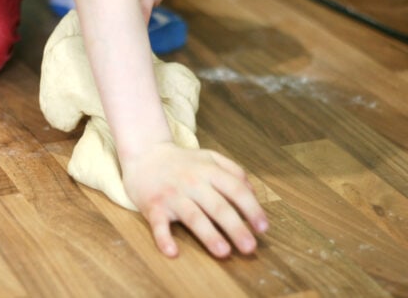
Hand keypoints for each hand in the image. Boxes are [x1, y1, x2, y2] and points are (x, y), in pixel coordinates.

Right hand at [121, 142, 268, 257]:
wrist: (144, 154)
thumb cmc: (181, 161)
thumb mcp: (209, 157)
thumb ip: (233, 170)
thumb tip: (253, 192)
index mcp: (208, 170)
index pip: (235, 189)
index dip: (251, 208)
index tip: (263, 227)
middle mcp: (192, 181)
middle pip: (218, 206)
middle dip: (236, 228)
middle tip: (250, 248)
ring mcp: (172, 194)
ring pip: (193, 216)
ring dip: (209, 235)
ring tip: (224, 252)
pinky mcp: (153, 205)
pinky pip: (158, 224)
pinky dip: (164, 238)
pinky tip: (172, 252)